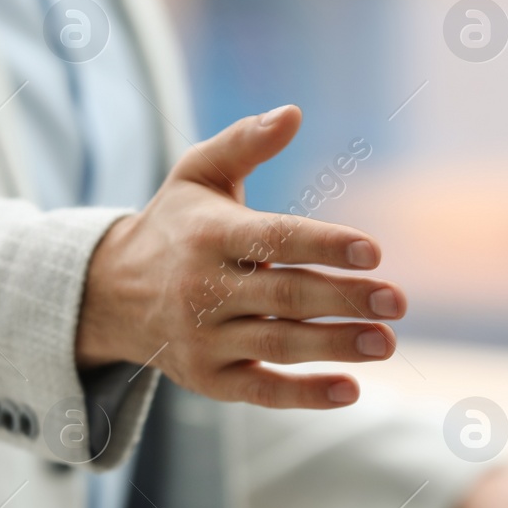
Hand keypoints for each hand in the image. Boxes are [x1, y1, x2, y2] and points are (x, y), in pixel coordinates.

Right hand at [76, 105, 405, 408]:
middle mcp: (203, 289)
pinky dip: (305, 395)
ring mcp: (204, 339)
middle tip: (398, 301)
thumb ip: (245, 142)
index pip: (274, 239)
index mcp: (210, 235)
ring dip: (335, 345)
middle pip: (284, 296)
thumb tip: (294, 113)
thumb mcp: (197, 173)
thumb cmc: (174, 224)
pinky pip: (261, 392)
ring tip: (387, 341)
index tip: (375, 251)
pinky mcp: (209, 379)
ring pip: (278, 345)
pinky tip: (351, 390)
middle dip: (344, 299)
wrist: (109, 293)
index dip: (324, 244)